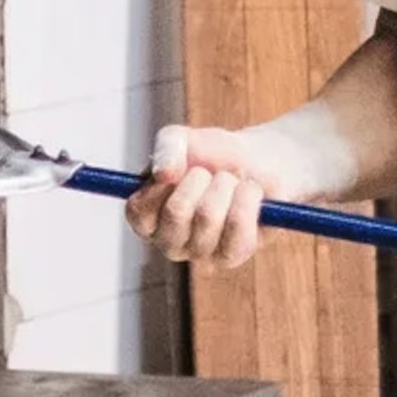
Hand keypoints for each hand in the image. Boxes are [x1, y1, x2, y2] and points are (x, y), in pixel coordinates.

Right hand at [125, 124, 296, 271]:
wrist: (259, 162)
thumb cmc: (213, 154)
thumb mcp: (183, 138)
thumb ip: (166, 147)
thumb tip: (164, 174)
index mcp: (147, 218)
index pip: (138, 211)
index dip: (161, 184)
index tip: (179, 168)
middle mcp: (168, 241)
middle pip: (176, 212)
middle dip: (199, 178)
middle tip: (212, 173)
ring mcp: (199, 254)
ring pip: (208, 217)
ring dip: (226, 186)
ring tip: (233, 182)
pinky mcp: (231, 257)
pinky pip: (237, 229)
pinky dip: (247, 200)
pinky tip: (249, 194)